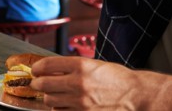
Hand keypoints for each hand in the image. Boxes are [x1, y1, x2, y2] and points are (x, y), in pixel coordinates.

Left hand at [31, 56, 149, 109]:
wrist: (136, 96)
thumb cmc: (118, 79)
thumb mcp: (95, 66)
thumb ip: (73, 68)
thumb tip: (53, 69)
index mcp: (81, 66)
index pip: (47, 65)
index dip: (38, 68)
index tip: (36, 70)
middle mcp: (78, 83)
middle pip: (43, 84)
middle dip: (38, 83)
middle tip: (38, 82)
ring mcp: (80, 102)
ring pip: (49, 100)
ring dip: (48, 96)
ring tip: (54, 93)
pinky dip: (58, 108)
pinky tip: (64, 104)